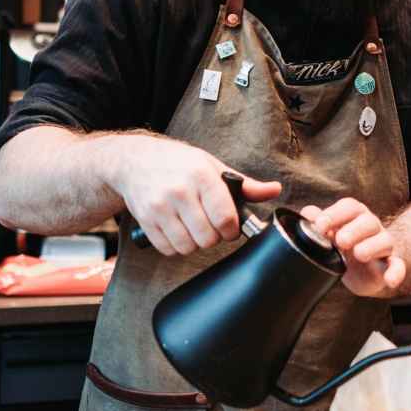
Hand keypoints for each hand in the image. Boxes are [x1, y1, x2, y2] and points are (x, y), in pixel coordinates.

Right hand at [112, 136, 280, 255]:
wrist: (135, 161)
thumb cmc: (179, 163)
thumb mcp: (212, 166)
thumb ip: (245, 183)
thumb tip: (275, 190)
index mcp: (201, 175)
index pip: (225, 218)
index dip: (232, 230)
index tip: (230, 228)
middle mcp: (179, 191)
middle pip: (208, 237)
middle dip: (214, 237)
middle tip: (211, 227)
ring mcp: (160, 207)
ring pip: (188, 246)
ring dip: (195, 243)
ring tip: (194, 228)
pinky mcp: (145, 220)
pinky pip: (168, 249)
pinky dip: (176, 247)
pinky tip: (178, 231)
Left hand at [303, 198, 405, 297]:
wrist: (363, 270)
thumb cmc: (344, 247)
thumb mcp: (330, 234)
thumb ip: (320, 223)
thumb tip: (307, 213)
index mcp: (355, 216)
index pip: (349, 207)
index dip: (335, 214)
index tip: (320, 225)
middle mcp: (372, 227)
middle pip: (368, 221)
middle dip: (354, 229)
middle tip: (340, 241)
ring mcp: (383, 246)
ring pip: (385, 240)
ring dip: (372, 246)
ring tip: (359, 254)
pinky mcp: (389, 265)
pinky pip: (398, 266)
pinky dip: (397, 272)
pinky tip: (390, 279)